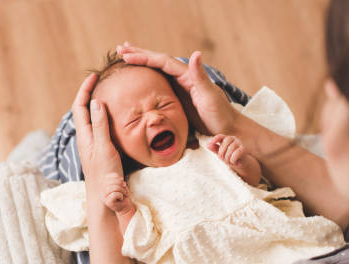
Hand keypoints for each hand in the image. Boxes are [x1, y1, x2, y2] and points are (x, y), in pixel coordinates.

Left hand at [73, 73, 123, 207]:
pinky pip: (99, 128)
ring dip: (96, 104)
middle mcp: (86, 139)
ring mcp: (92, 146)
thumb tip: (97, 102)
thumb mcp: (104, 148)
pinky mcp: (100, 151)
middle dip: (89, 93)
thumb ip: (101, 126)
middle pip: (82, 110)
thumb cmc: (104, 176)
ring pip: (91, 119)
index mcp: (84, 136)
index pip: (80, 106)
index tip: (94, 77)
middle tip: (100, 81)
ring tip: (106, 93)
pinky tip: (114, 117)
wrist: (104, 198)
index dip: (85, 90)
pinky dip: (104, 117)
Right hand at [103, 172, 134, 213]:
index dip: (116, 177)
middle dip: (120, 184)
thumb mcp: (122, 186)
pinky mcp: (107, 202)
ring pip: (111, 188)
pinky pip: (114, 194)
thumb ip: (119, 181)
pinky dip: (121, 195)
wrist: (125, 207)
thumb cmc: (123, 196)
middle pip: (109, 182)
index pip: (107, 177)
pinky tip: (121, 198)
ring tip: (124, 193)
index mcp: (103, 186)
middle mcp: (102, 191)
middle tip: (125, 189)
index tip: (122, 181)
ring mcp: (104, 197)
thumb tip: (121, 179)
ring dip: (121, 189)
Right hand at [117, 42, 237, 135]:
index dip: (144, 57)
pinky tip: (140, 78)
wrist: (228, 130)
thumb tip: (196, 53)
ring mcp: (180, 87)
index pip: (162, 61)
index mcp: (188, 76)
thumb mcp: (210, 97)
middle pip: (158, 62)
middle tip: (120, 48)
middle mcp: (183, 78)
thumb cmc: (220, 115)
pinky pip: (159, 84)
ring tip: (126, 56)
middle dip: (139, 54)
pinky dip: (148, 78)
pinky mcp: (178, 98)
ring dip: (142, 63)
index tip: (126, 56)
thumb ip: (200, 77)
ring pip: (157, 71)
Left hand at [207, 134, 261, 185]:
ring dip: (227, 157)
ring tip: (228, 161)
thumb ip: (214, 149)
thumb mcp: (220, 153)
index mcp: (225, 139)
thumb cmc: (228, 157)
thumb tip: (207, 145)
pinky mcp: (243, 149)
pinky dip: (233, 159)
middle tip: (221, 158)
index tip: (210, 143)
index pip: (220, 136)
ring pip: (231, 147)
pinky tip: (233, 162)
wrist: (238, 163)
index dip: (215, 139)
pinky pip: (237, 152)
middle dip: (222, 151)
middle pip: (226, 141)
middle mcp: (233, 139)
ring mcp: (238, 143)